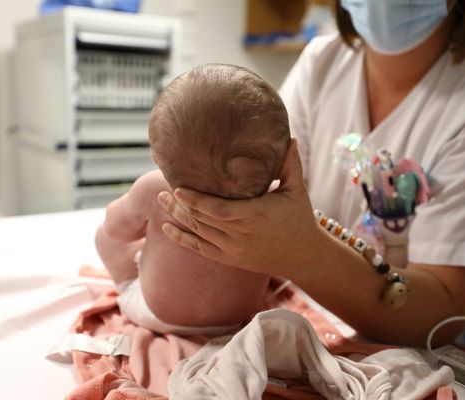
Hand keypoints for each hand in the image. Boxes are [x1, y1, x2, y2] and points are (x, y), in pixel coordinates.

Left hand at [157, 139, 322, 275]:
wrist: (303, 256)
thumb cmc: (300, 218)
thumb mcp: (297, 190)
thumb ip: (290, 164)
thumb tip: (289, 136)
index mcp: (255, 214)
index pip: (218, 210)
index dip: (196, 201)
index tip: (178, 187)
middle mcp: (241, 233)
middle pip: (202, 220)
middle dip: (180, 204)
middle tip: (161, 188)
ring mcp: (234, 248)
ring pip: (199, 232)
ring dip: (178, 217)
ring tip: (161, 200)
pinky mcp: (231, 258)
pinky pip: (201, 249)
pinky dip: (182, 239)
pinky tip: (166, 228)